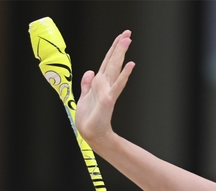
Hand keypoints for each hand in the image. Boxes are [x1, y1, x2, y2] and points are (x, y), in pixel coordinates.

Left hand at [76, 31, 134, 145]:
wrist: (91, 133)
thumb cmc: (89, 118)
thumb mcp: (84, 96)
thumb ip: (87, 83)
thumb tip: (90, 71)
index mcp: (99, 83)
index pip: (107, 61)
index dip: (113, 48)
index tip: (120, 36)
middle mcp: (105, 84)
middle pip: (113, 61)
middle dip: (119, 46)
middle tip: (128, 32)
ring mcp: (108, 90)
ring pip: (115, 68)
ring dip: (121, 54)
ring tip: (128, 40)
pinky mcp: (108, 99)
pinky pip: (117, 85)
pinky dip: (124, 75)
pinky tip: (131, 65)